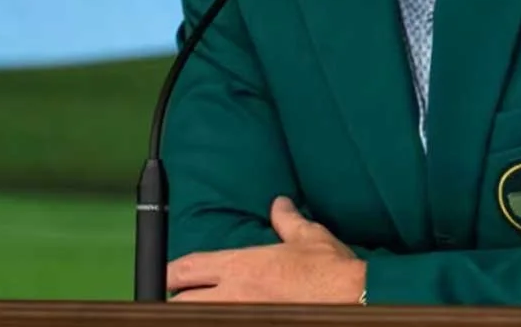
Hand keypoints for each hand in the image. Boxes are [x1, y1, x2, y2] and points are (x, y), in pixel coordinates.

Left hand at [166, 196, 364, 302]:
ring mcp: (243, 316)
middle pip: (181, 303)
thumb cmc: (330, 269)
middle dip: (177, 300)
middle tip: (181, 299)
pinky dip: (223, 319)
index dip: (169, 274)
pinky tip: (230, 315)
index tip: (167, 277)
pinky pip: (227, 325)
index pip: (185, 269)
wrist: (353, 296)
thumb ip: (287, 220)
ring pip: (200, 318)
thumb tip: (280, 205)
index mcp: (240, 265)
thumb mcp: (308, 236)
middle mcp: (234, 294)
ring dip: (200, 312)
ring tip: (205, 308)